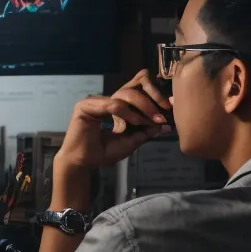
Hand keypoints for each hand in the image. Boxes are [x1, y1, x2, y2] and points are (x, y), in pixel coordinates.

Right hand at [55, 69, 173, 170]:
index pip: (134, 89)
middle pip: (132, 89)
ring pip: (124, 95)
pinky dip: (127, 113)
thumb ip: (144, 131)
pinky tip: (136, 122)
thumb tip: (163, 124)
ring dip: (142, 108)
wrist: (83, 163)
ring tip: (152, 120)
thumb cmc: (103, 153)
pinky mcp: (86, 105)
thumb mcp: (131, 141)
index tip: (167, 105)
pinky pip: (112, 105)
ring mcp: (95, 101)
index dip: (151, 91)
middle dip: (151, 99)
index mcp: (115, 105)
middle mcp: (105, 100)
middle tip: (164, 113)